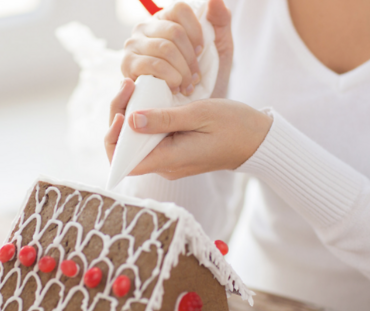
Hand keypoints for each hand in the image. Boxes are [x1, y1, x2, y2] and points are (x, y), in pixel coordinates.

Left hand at [105, 78, 272, 179]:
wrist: (257, 140)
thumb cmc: (233, 125)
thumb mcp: (199, 114)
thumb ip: (164, 118)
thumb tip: (131, 120)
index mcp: (170, 160)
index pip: (124, 163)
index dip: (113, 139)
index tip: (121, 112)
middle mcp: (165, 165)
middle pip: (125, 149)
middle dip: (119, 117)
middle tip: (127, 86)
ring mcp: (169, 160)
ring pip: (135, 142)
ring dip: (130, 114)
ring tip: (135, 86)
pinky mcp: (173, 152)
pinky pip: (149, 138)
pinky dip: (144, 118)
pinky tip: (147, 97)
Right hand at [122, 0, 233, 97]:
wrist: (192, 113)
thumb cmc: (205, 79)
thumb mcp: (219, 48)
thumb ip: (220, 21)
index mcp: (165, 19)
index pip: (180, 10)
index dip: (196, 33)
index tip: (202, 53)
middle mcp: (145, 28)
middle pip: (174, 32)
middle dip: (191, 59)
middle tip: (196, 78)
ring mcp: (133, 46)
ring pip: (165, 49)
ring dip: (182, 72)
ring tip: (187, 86)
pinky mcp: (127, 66)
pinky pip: (153, 65)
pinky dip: (170, 79)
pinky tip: (174, 89)